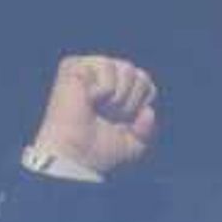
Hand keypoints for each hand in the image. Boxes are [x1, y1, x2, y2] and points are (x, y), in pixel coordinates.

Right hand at [33, 54, 162, 177]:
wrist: (76, 155)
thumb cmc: (99, 150)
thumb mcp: (134, 144)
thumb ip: (148, 129)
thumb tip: (148, 111)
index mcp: (117, 88)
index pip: (146, 83)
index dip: (139, 106)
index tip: (122, 122)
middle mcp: (104, 75)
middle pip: (140, 75)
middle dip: (130, 102)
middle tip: (108, 116)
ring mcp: (89, 68)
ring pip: (126, 68)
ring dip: (118, 97)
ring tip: (98, 108)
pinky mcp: (73, 65)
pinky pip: (106, 66)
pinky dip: (102, 89)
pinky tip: (87, 99)